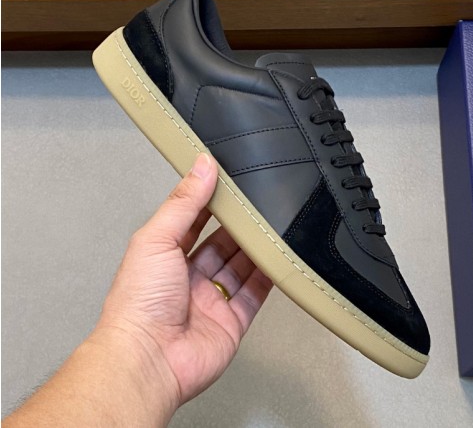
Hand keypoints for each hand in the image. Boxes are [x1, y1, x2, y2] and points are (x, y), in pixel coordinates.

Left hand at [96, 153, 272, 405]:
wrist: (149, 360)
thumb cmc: (139, 302)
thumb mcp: (157, 238)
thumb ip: (184, 203)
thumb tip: (201, 166)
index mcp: (165, 255)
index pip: (194, 221)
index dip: (211, 202)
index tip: (231, 184)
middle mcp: (188, 277)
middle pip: (221, 244)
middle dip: (238, 226)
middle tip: (259, 205)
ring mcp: (211, 299)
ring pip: (241, 267)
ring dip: (255, 249)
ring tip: (274, 226)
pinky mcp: (232, 320)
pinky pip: (255, 294)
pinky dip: (268, 277)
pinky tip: (278, 260)